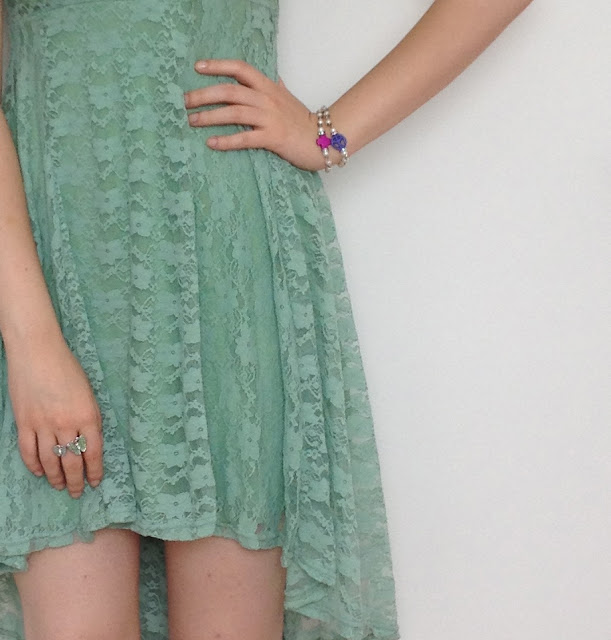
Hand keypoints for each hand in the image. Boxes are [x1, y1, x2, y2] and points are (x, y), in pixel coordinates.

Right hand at [5, 335, 103, 498]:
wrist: (38, 352)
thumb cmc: (68, 369)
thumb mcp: (89, 394)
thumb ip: (90, 419)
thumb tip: (88, 443)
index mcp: (88, 416)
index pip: (94, 452)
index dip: (95, 470)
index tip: (96, 481)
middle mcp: (66, 424)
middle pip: (72, 462)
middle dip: (76, 481)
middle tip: (78, 492)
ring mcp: (43, 425)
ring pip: (50, 461)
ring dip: (55, 477)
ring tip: (60, 486)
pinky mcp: (23, 422)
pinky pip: (28, 451)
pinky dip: (34, 465)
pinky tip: (39, 472)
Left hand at [183, 58, 339, 170]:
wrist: (323, 140)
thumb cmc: (302, 122)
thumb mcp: (288, 99)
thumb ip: (276, 88)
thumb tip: (270, 79)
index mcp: (268, 87)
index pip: (240, 69)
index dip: (218, 66)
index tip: (198, 68)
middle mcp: (267, 99)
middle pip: (230, 91)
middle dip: (204, 95)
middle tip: (185, 102)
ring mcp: (270, 118)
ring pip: (234, 113)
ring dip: (210, 116)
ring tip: (192, 121)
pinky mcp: (272, 138)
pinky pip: (245, 138)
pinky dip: (226, 140)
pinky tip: (211, 143)